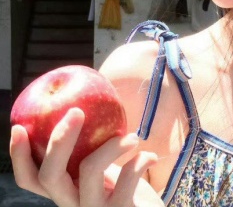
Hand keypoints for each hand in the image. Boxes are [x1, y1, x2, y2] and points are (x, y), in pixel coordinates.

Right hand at [10, 108, 163, 205]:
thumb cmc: (125, 185)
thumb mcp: (104, 165)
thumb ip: (91, 146)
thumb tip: (86, 101)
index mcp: (66, 189)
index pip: (30, 180)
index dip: (19, 156)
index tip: (19, 127)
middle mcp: (73, 202)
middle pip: (50, 176)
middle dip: (59, 139)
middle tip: (77, 111)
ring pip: (89, 171)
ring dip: (112, 145)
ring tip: (133, 137)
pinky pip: (127, 179)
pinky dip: (140, 160)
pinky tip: (149, 157)